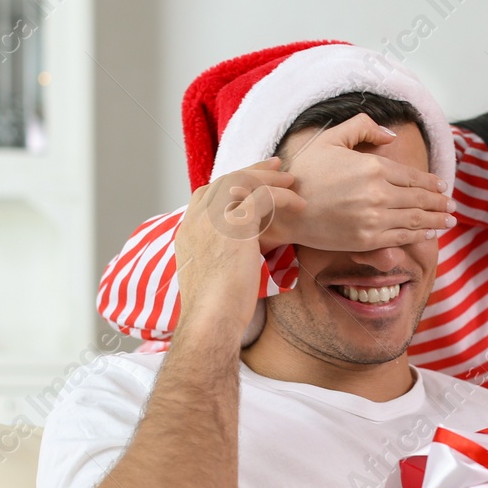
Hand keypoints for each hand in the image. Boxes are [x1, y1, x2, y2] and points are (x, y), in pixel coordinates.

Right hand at [177, 158, 303, 338]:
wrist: (211, 320)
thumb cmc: (215, 310)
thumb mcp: (212, 276)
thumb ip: (219, 257)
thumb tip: (237, 258)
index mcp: (188, 231)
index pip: (207, 193)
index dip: (232, 184)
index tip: (252, 181)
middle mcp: (196, 220)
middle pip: (225, 180)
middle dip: (253, 170)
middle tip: (276, 167)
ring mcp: (212, 219)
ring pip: (243, 181)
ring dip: (270, 179)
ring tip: (291, 181)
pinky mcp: (234, 225)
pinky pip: (263, 197)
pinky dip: (283, 197)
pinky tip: (299, 205)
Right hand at [263, 113, 454, 250]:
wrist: (283, 209)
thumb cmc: (305, 172)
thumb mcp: (331, 139)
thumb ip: (362, 127)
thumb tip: (391, 135)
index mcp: (372, 167)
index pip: (413, 177)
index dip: (431, 183)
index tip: (442, 187)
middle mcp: (378, 193)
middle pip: (419, 199)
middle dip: (440, 203)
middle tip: (452, 206)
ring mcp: (373, 219)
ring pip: (416, 220)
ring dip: (437, 221)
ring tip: (450, 221)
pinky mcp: (366, 240)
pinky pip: (401, 238)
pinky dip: (420, 236)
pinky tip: (430, 234)